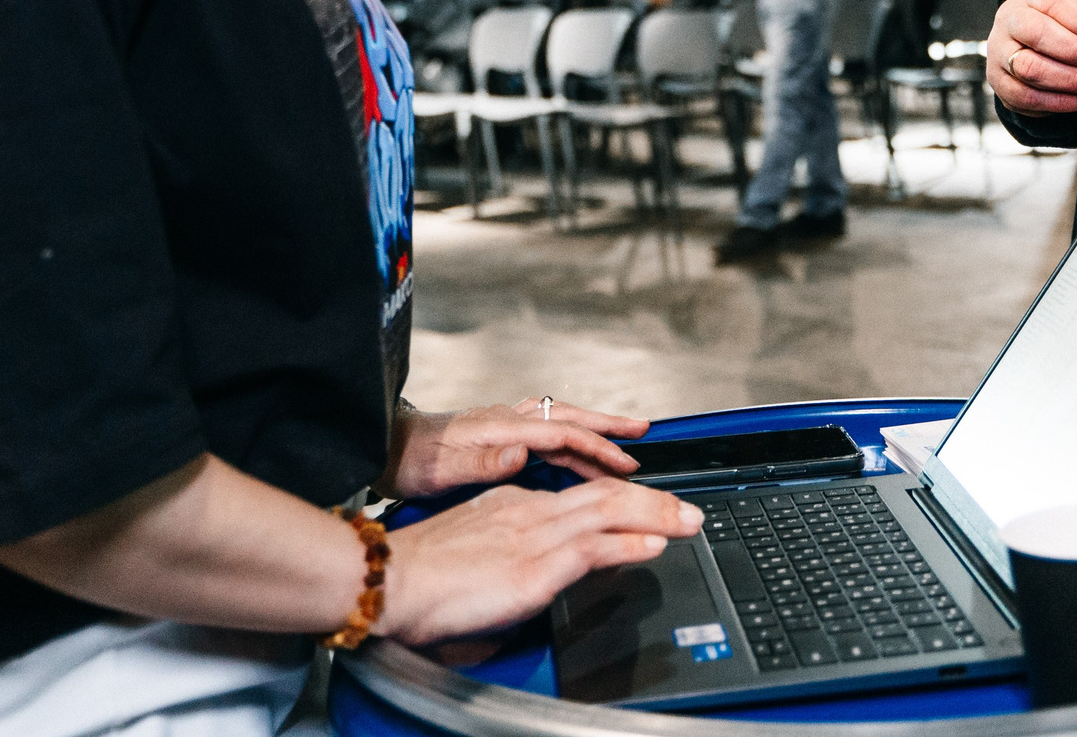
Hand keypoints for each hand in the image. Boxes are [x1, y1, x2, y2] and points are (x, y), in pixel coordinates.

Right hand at [379, 479, 703, 644]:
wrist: (386, 581)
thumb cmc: (416, 578)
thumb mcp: (474, 552)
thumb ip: (509, 554)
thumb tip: (535, 576)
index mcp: (514, 506)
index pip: (582, 496)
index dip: (623, 499)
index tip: (650, 507)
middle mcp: (530, 513)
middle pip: (606, 495)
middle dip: (656, 501)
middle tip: (690, 511)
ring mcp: (533, 538)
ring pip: (609, 512)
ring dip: (658, 516)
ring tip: (689, 522)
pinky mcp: (531, 569)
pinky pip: (592, 548)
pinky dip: (628, 543)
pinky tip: (653, 545)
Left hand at [381, 399, 650, 498]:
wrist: (385, 448)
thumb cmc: (411, 462)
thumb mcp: (443, 469)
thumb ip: (484, 462)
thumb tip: (522, 453)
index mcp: (502, 428)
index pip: (563, 434)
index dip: (597, 448)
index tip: (626, 463)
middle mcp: (508, 421)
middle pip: (569, 418)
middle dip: (607, 427)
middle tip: (642, 433)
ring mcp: (504, 425)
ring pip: (560, 423)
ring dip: (591, 431)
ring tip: (620, 443)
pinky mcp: (497, 434)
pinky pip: (546, 431)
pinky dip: (569, 438)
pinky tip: (574, 451)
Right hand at [988, 0, 1076, 115]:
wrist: (1033, 38)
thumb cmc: (1065, 19)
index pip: (1053, 2)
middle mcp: (1009, 18)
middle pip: (1037, 34)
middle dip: (1076, 52)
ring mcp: (998, 51)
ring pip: (1030, 69)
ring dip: (1070, 81)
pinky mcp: (999, 82)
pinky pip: (1026, 97)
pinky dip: (1059, 103)